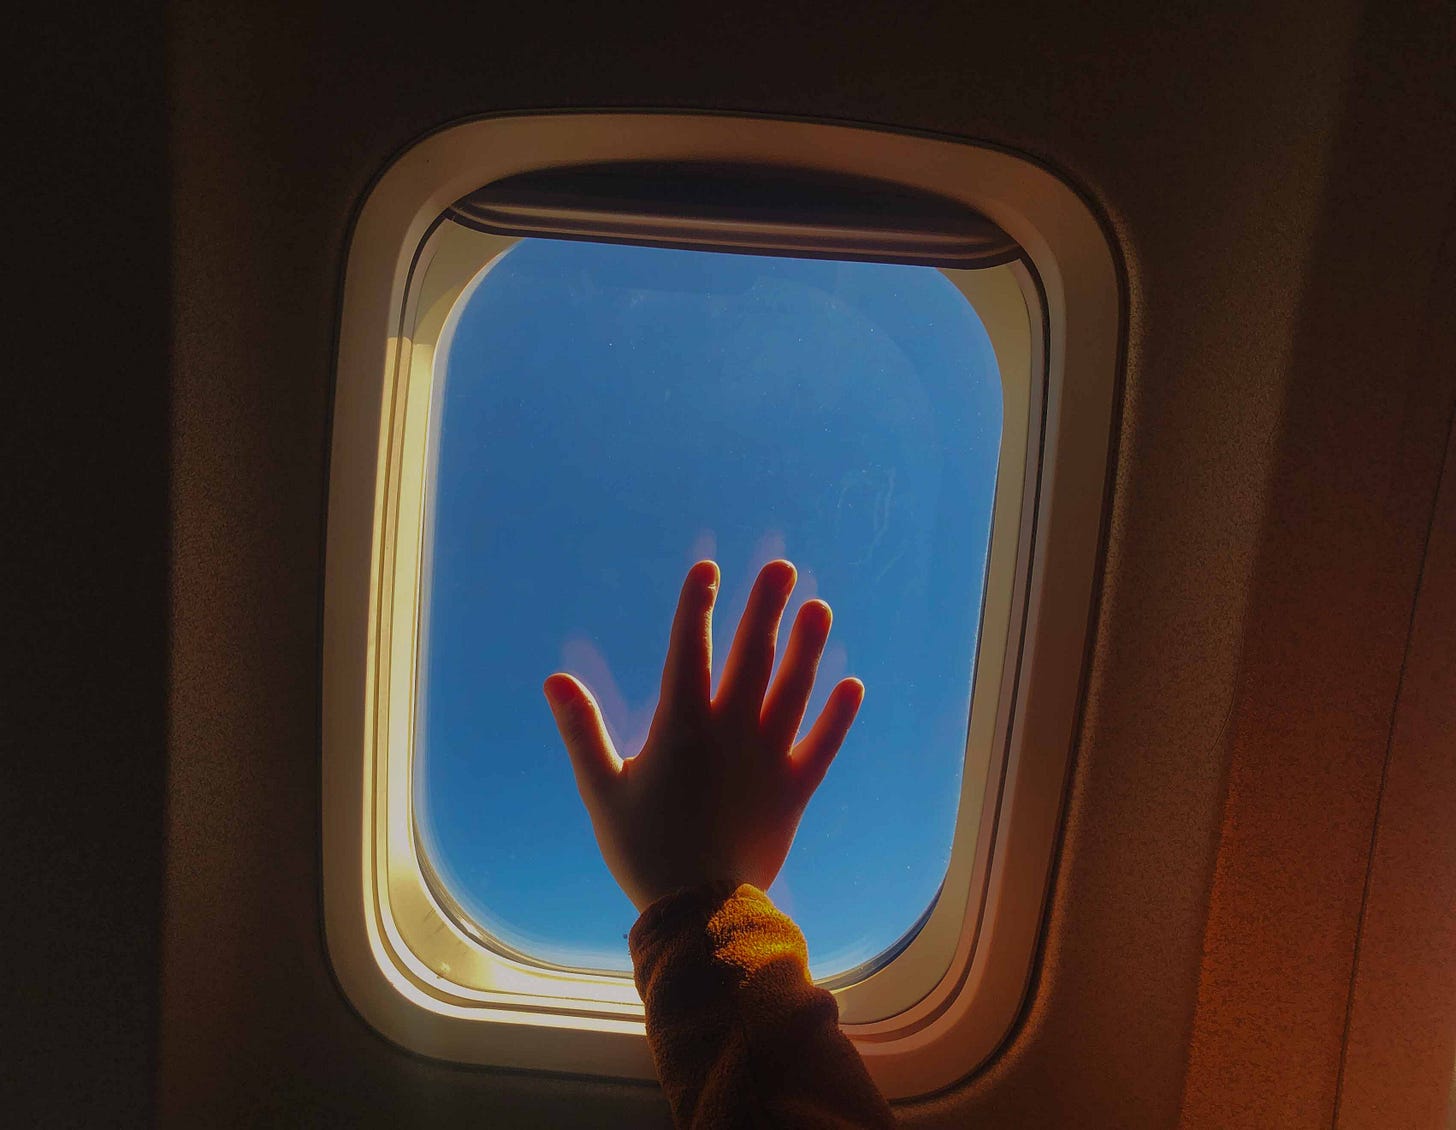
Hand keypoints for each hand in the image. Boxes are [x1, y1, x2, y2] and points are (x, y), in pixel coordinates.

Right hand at [543, 559, 864, 911]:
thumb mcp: (602, 789)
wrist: (699, 913)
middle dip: (765, 608)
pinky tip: (852, 684)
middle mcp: (730, 731)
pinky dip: (838, 716)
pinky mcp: (794, 790)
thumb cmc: (643, 850)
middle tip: (782, 568)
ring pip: (793, 690)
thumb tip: (554, 680)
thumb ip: (582, 730)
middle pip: (752, 656)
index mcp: (680, 726)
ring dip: (806, 647)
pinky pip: (822, 745)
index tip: (708, 568)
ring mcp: (768, 758)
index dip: (697, 605)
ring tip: (820, 608)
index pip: (689, 648)